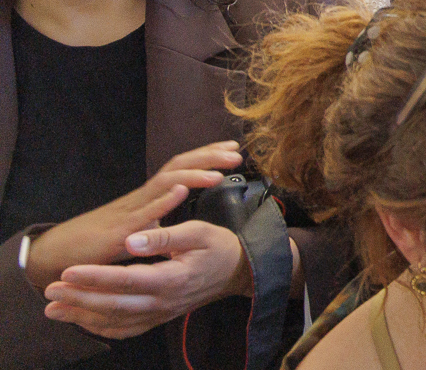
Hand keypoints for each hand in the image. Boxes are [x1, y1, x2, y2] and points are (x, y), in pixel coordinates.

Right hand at [24, 142, 242, 291]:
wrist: (58, 254)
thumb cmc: (97, 243)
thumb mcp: (137, 231)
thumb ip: (157, 224)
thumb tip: (180, 227)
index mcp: (148, 197)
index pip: (181, 167)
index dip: (206, 156)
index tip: (232, 148)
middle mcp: (141, 197)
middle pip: (178, 166)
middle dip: (208, 156)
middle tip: (237, 151)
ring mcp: (130, 210)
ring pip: (164, 182)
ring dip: (192, 174)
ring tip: (217, 172)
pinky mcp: (118, 229)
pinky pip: (143, 211)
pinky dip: (162, 199)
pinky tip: (179, 191)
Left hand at [45, 221, 248, 339]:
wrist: (238, 271)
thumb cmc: (218, 247)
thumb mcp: (198, 232)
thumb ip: (164, 237)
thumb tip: (132, 240)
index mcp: (171, 279)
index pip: (126, 280)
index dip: (95, 277)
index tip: (68, 272)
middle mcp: (163, 302)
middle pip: (114, 305)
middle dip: (79, 299)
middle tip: (49, 292)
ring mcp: (160, 314)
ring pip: (115, 321)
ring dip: (82, 316)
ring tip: (53, 309)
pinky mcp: (159, 318)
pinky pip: (125, 329)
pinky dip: (101, 328)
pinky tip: (82, 321)